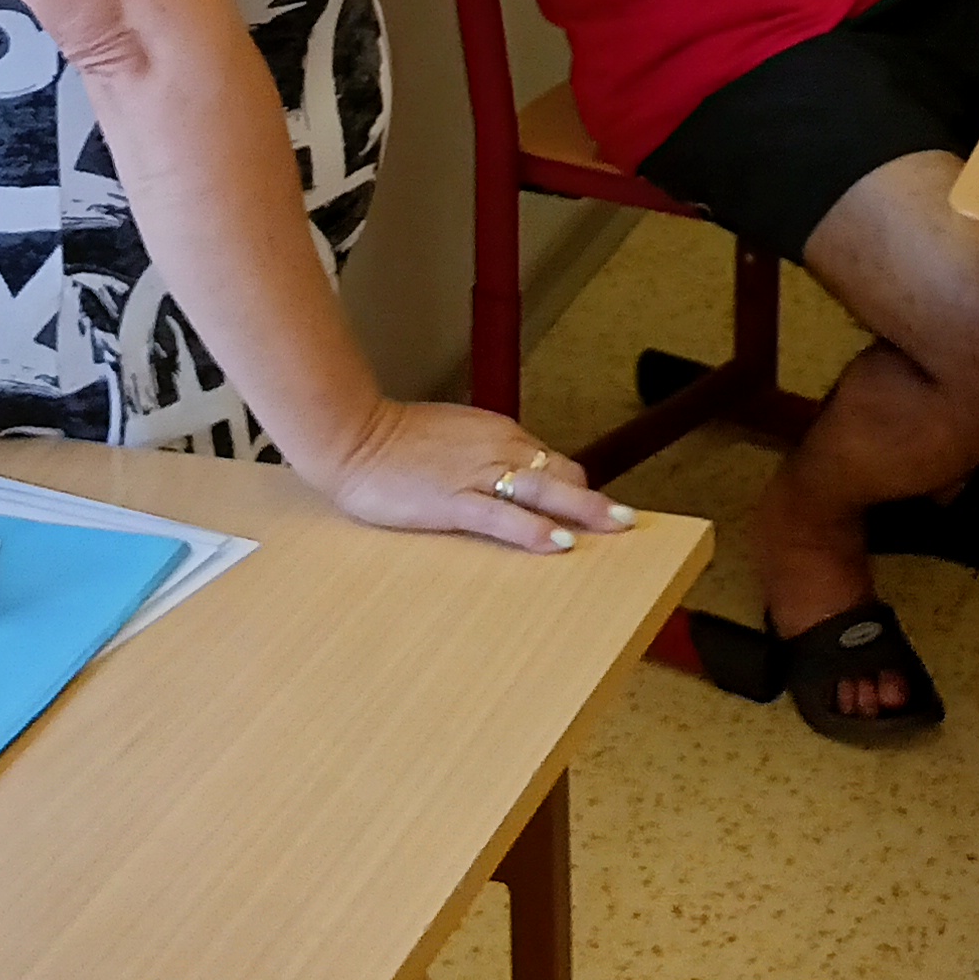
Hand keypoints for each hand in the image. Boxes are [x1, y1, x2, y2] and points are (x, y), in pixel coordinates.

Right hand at [323, 402, 629, 550]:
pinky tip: (557, 543)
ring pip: (541, 492)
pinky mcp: (452, 500)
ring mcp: (475, 474)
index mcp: (497, 435)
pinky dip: (533, 530)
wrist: (351, 435)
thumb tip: (509, 478)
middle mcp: (496, 450)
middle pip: (558, 474)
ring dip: (582, 510)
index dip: (573, 488)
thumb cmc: (395, 442)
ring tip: (615, 528)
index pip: (550, 462)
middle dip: (594, 499)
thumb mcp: (453, 441)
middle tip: (627, 520)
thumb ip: (484, 456)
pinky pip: (501, 516)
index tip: (594, 509)